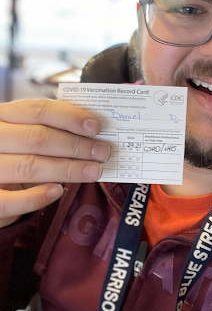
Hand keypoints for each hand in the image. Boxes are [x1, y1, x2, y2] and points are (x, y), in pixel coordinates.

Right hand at [0, 99, 109, 227]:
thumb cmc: (11, 154)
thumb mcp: (23, 134)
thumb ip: (50, 129)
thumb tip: (92, 133)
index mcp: (2, 116)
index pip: (37, 110)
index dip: (69, 117)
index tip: (96, 127)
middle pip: (36, 138)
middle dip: (75, 145)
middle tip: (102, 152)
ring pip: (28, 166)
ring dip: (67, 169)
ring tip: (92, 171)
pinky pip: (10, 200)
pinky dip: (37, 196)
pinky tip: (58, 191)